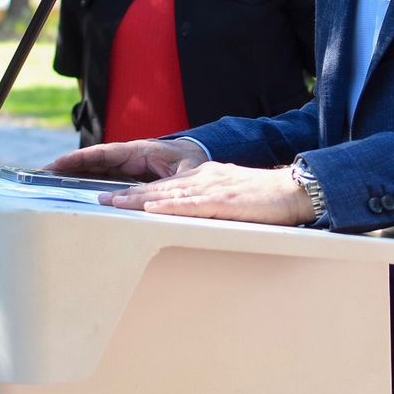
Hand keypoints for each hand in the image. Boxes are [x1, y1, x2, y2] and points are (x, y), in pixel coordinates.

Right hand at [47, 138, 207, 182]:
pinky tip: (74, 189)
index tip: (57, 164)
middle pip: (93, 161)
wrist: (203, 159)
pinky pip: (106, 177)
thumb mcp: (179, 177)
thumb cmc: (193, 162)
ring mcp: (129, 165)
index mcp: (139, 150)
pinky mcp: (131, 175)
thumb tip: (129, 201)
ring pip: (96, 169)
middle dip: (68, 166)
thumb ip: (156, 189)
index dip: (79, 159)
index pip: (103, 154)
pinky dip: (89, 181)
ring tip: (50, 181)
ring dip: (75, 174)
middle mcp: (129, 156)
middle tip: (42, 175)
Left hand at [101, 162, 314, 226]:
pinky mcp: (224, 201)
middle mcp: (203, 178)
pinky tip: (151, 209)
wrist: (294, 190)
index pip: (163, 185)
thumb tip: (187, 217)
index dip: (136, 192)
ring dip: (138, 200)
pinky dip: (168, 207)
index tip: (112, 198)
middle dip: (127, 195)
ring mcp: (212, 188)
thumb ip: (208, 203)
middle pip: (158, 188)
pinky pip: (190, 205)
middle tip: (99, 201)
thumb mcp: (230, 196)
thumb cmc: (265, 199)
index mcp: (204, 177)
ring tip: (114, 205)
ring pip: (168, 195)